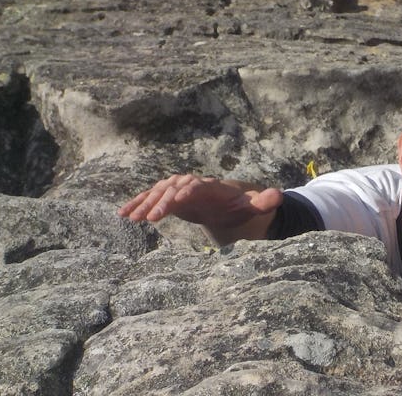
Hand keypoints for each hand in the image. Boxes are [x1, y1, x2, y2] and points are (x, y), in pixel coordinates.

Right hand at [118, 174, 282, 232]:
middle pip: (174, 188)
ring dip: (144, 203)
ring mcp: (179, 190)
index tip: (177, 201)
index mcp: (212, 186)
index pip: (197, 185)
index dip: (187, 192)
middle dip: (161, 201)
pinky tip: (122, 214)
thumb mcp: (256, 206)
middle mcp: (193, 184)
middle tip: (149, 218)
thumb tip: (278, 195)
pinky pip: (151, 199)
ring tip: (130, 217)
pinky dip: (138, 204)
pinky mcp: (170, 198)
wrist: (232, 205)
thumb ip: (265, 202)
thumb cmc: (244, 207)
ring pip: (158, 193)